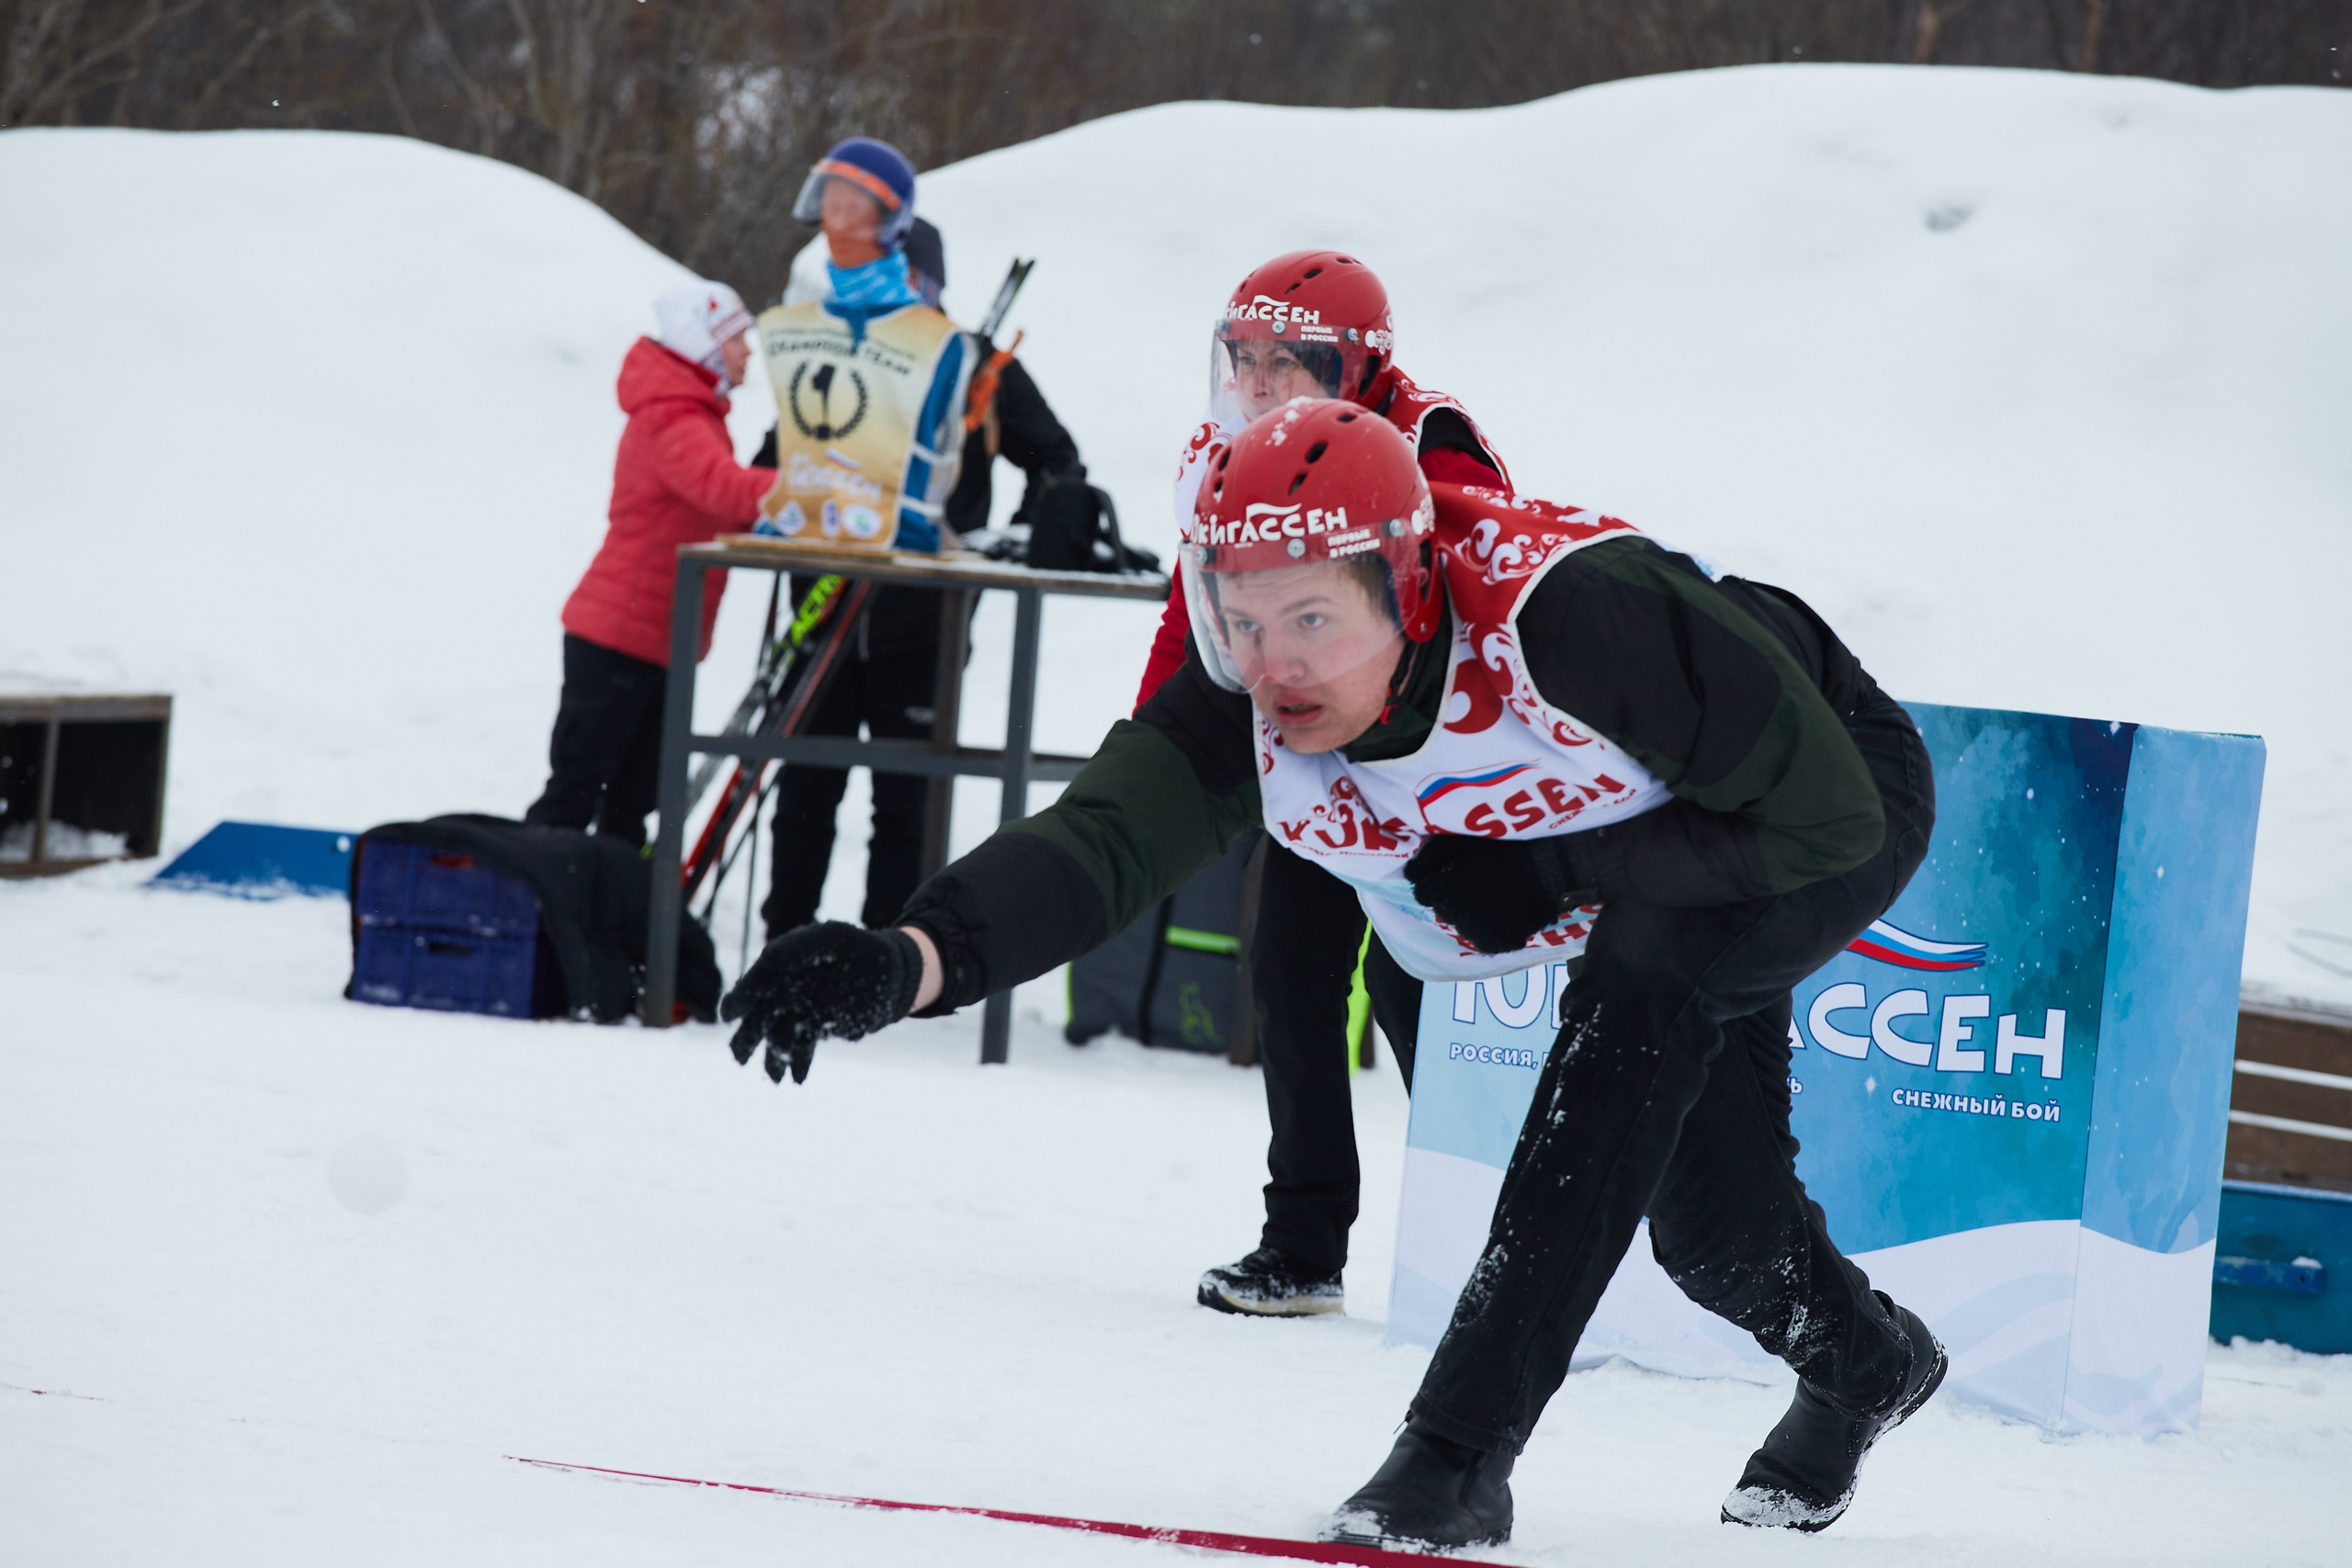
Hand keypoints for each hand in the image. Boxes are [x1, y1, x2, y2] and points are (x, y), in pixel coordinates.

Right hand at [719, 922, 924, 1083]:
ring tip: (774, 1078)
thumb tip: (770, 958)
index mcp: (783, 964)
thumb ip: (800, 945)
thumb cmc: (861, 947)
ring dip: (772, 1058)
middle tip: (740, 1057)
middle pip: (760, 1015)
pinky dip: (798, 1062)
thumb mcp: (833, 937)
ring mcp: (800, 1009)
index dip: (740, 998)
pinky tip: (797, 1078)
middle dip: (748, 1037)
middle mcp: (787, 989)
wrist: (892, 973)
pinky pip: (802, 1047)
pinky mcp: (817, 1027)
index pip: (757, 982)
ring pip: (778, 1036)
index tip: (729, 1015)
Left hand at [1404, 834, 1597, 956]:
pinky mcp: (1501, 944)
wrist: (1553, 868)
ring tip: (1494, 895)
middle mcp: (1455, 918)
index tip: (1448, 872)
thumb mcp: (1465, 840)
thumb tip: (1410, 872)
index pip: (1421, 892)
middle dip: (1451, 896)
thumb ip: (1434, 856)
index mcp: (1443, 890)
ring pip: (1465, 924)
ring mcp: (1479, 934)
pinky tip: (1508, 909)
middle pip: (1443, 908)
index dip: (1433, 881)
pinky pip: (1489, 937)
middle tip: (1475, 880)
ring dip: (1471, 913)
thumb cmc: (1508, 845)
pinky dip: (1494, 926)